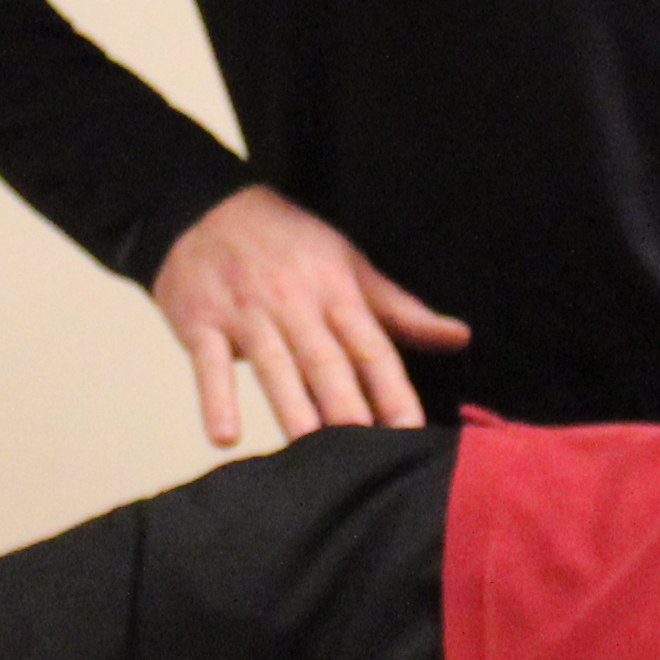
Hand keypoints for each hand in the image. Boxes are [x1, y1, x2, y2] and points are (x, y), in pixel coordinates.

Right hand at [148, 183, 469, 444]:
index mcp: (336, 292)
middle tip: (365, 451)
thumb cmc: (289, 246)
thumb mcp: (349, 266)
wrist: (204, 208)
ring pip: (273, 366)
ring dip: (291, 408)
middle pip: (325, 361)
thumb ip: (401, 311)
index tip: (411, 432)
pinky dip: (215, 399)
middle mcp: (295, 304)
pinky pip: (209, 364)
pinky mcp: (200, 322)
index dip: (393, 390)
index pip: (371, 348)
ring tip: (308, 448)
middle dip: (347, 405)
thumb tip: (459, 338)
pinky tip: (225, 436)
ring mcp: (246, 314)